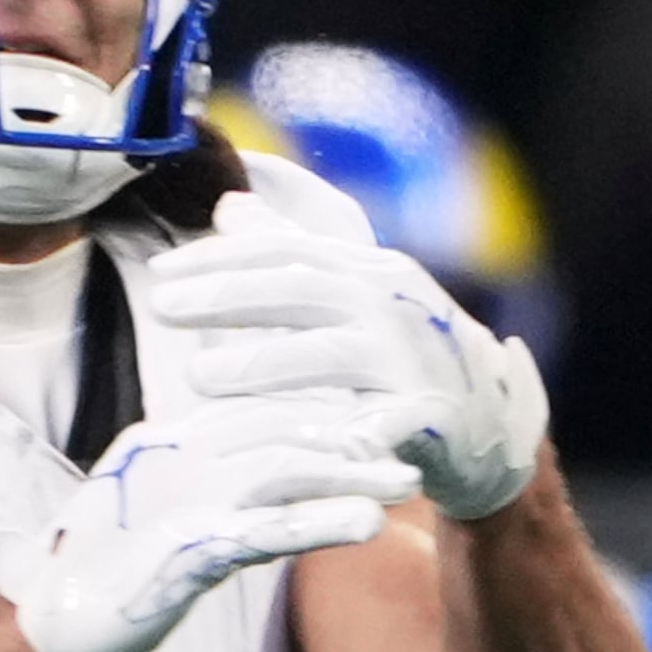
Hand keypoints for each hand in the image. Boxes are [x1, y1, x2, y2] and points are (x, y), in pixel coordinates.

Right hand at [0, 393, 416, 651]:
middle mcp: (170, 456)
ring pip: (279, 469)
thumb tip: (258, 471)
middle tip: (417, 436)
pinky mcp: (180, 553)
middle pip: (277, 426)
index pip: (255, 405)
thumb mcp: (153, 507)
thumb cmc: (98, 571)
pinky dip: (318, 522)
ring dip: (350, 472)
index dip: (323, 405)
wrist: (40, 623)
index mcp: (164, 440)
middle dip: (352, 430)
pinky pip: (261, 530)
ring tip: (408, 481)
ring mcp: (174, 502)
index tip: (382, 410)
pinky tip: (367, 523)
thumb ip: (200, 481)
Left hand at [147, 192, 550, 519]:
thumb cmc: (403, 352)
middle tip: (160, 306)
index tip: (160, 271)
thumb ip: (293, 251)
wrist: (491, 420)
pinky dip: (328, 436)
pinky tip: (277, 446)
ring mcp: (412, 362)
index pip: (287, 250)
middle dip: (226, 296)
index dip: (220, 257)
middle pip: (300, 290)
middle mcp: (391, 306)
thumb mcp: (356, 293)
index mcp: (368, 270)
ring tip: (194, 377)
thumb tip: (230, 205)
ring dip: (258, 365)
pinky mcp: (428, 420)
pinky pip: (370, 429)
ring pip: (327, 356)